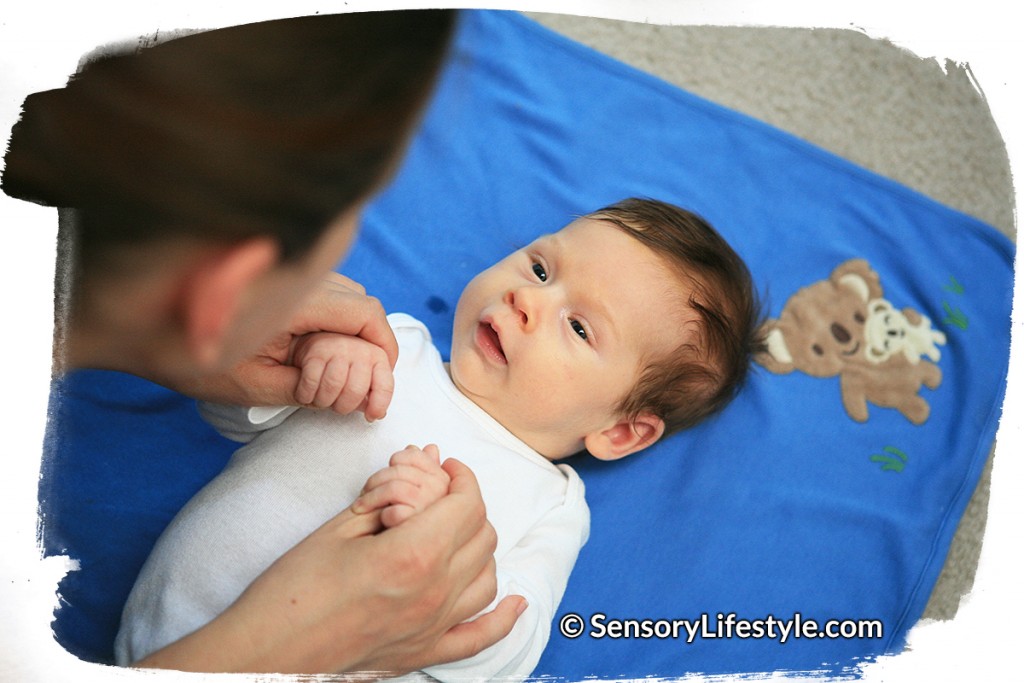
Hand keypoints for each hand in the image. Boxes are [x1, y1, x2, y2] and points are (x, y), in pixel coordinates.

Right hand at [136, 458, 524, 674]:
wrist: (267, 652)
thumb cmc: (292, 589)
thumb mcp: (338, 528)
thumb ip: (387, 495)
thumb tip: (420, 462)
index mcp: (413, 555)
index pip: (466, 505)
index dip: (462, 477)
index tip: (448, 466)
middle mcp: (434, 594)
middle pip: (482, 536)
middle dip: (469, 504)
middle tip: (445, 491)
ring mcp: (433, 628)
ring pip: (488, 577)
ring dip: (480, 546)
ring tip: (458, 530)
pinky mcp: (424, 652)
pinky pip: (481, 636)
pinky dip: (505, 617)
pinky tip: (517, 602)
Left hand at [180, 273, 398, 406]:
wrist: (140, 323)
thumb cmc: (189, 356)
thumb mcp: (253, 386)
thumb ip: (306, 388)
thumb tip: (350, 394)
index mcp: (296, 301)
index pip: (366, 314)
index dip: (384, 351)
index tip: (380, 386)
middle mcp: (299, 278)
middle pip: (364, 305)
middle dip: (371, 347)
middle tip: (360, 389)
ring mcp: (290, 274)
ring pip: (349, 298)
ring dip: (353, 336)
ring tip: (337, 372)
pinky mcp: (281, 279)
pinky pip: (327, 295)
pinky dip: (335, 324)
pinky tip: (316, 351)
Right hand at [290, 332, 394, 419]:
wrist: (310, 342)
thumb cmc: (337, 363)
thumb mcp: (358, 379)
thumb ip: (369, 395)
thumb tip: (378, 413)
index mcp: (377, 356)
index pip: (385, 386)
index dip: (378, 406)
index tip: (370, 417)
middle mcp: (361, 348)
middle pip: (355, 391)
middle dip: (342, 406)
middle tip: (335, 404)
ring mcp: (338, 347)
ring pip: (333, 387)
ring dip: (322, 401)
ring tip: (320, 397)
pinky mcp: (316, 349)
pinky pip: (312, 382)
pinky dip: (306, 394)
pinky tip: (306, 393)